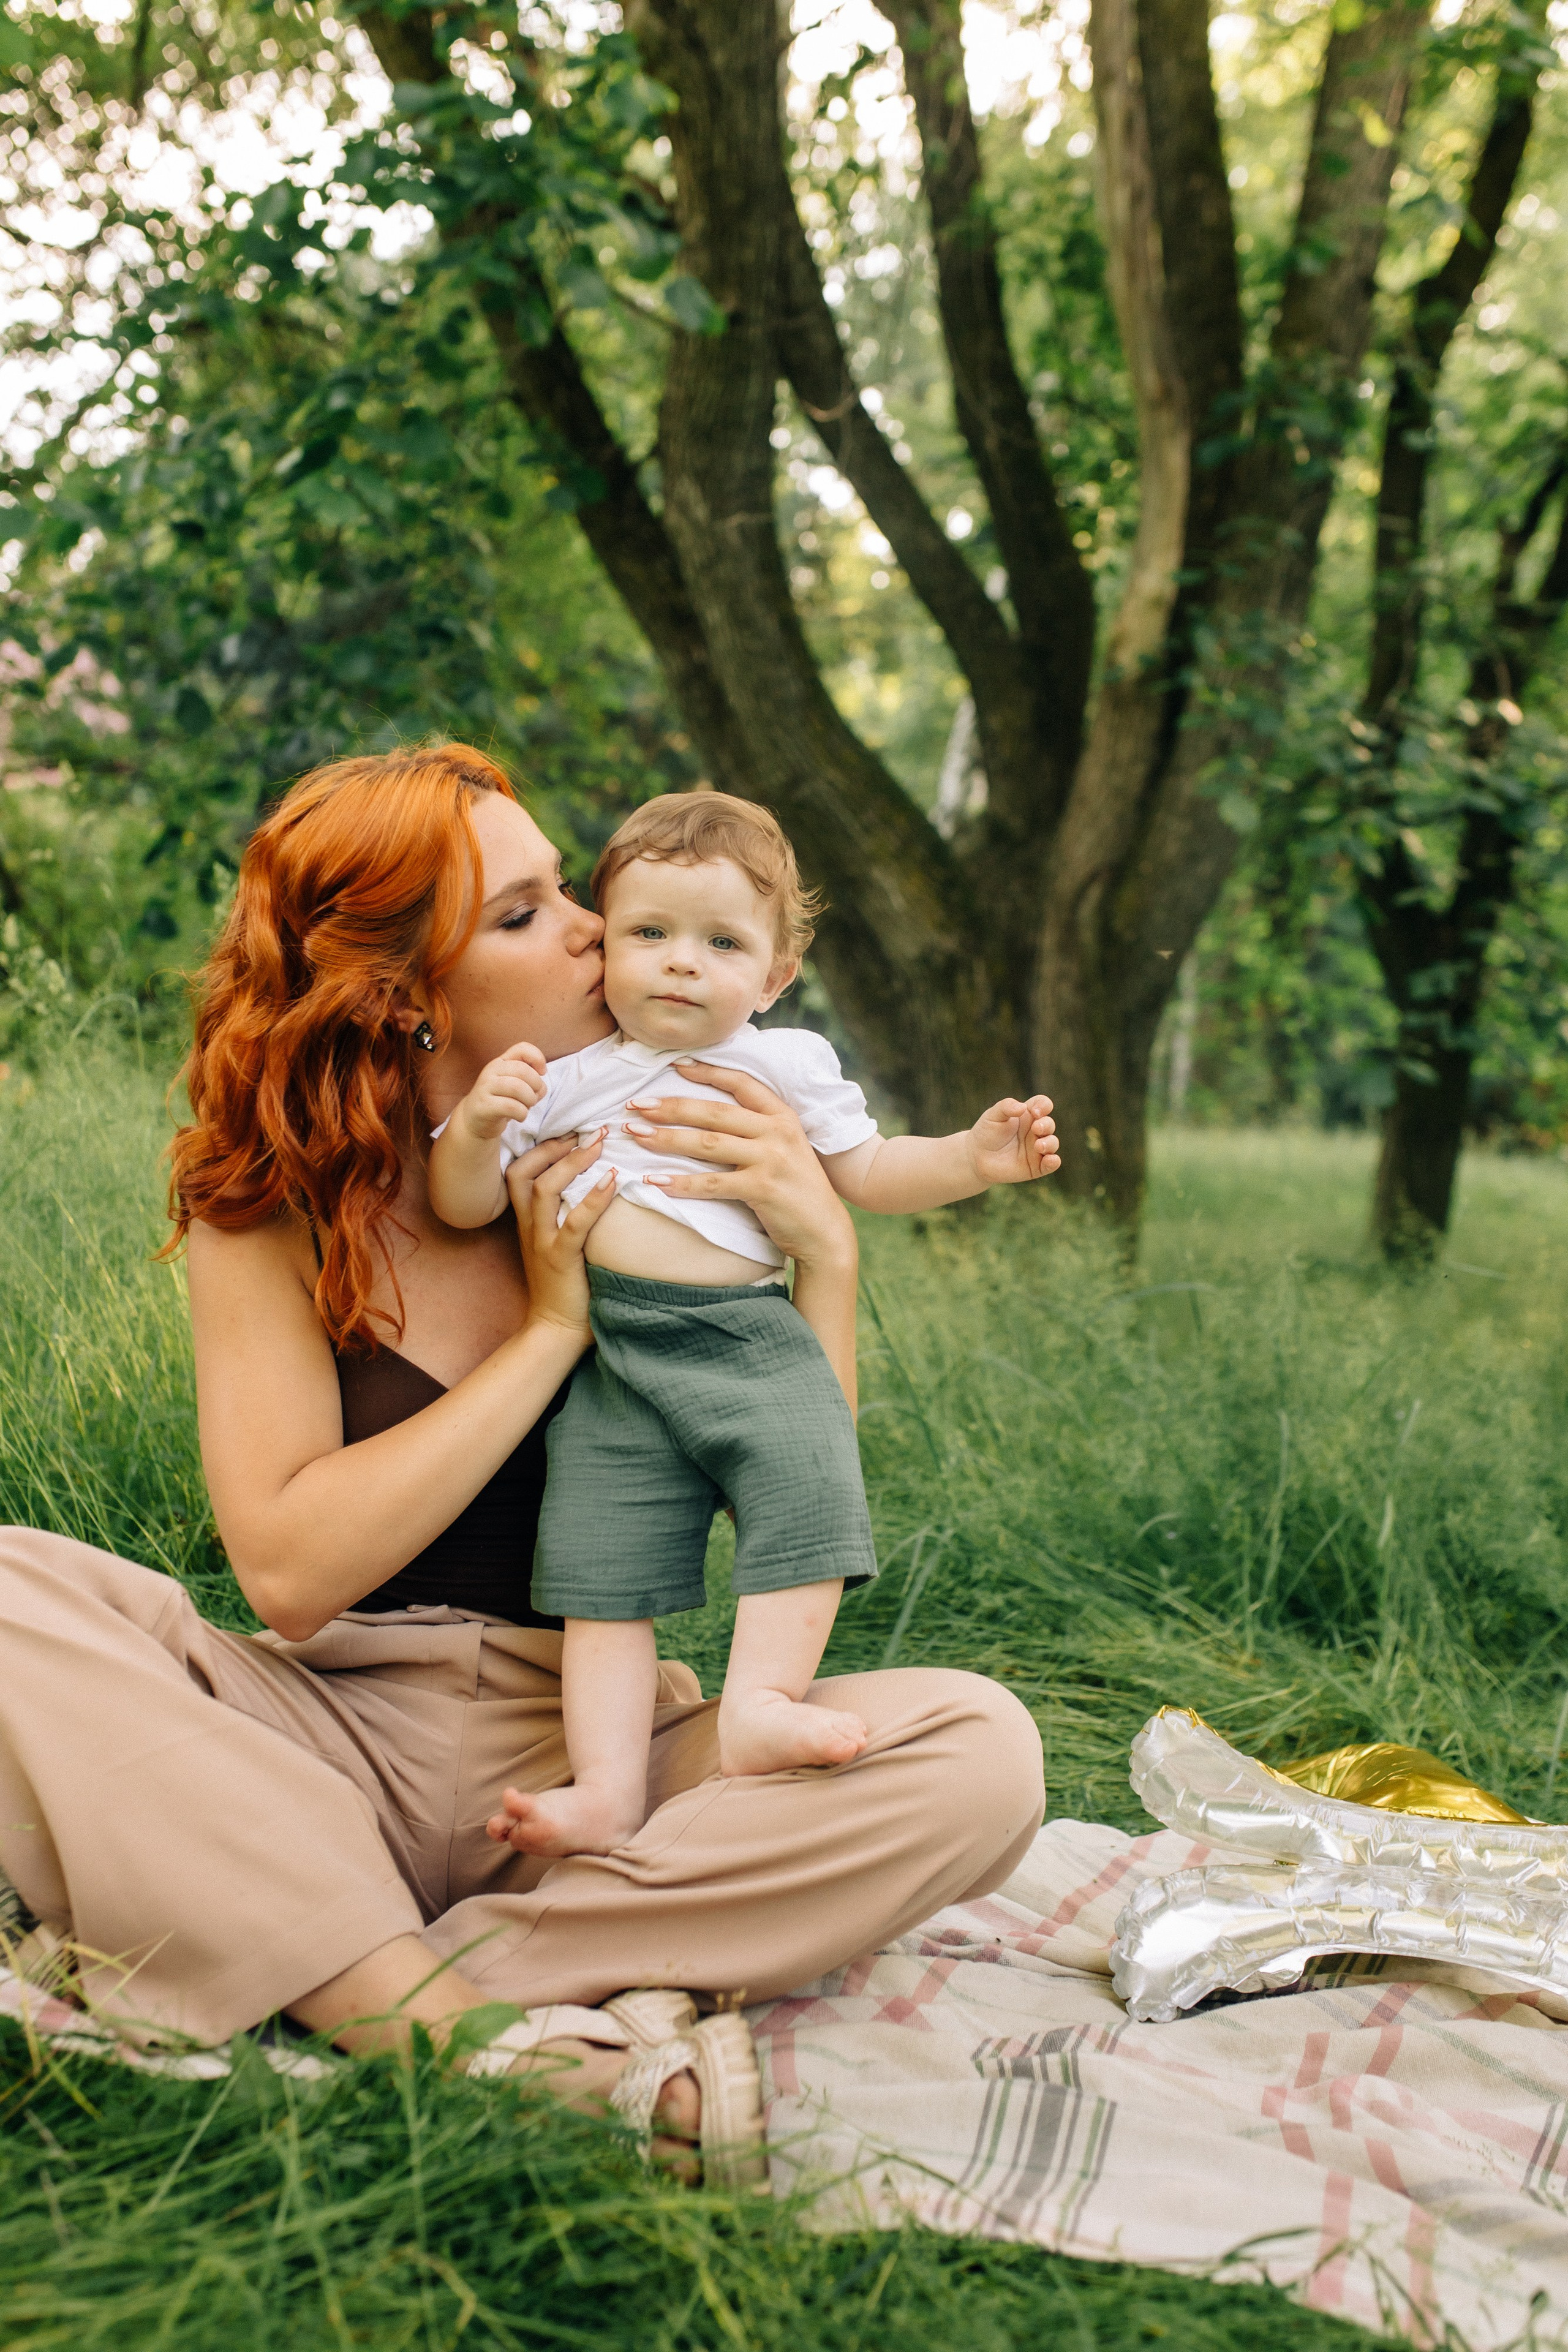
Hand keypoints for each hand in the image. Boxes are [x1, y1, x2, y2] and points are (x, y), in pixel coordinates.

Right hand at [457, 1042, 546, 1144]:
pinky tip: (519, 1116)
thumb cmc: (500, 1101)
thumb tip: (541, 1086)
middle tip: (534, 1097)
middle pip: (523, 1070)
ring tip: (527, 1107)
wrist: (474, 1120)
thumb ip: (530, 1079)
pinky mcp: (484, 1106)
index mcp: (501, 1062)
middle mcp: (491, 1070)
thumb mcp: (514, 1084)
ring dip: (530, 1100)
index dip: (538, 1058)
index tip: (542, 1073)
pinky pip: (511, 1107)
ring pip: (517, 1088)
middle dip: (537, 1086)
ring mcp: (485, 1087)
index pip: (522, 1048)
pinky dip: (522, 1113)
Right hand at [506, 1129, 614, 1343]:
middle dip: (553, 1146)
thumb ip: (567, 1215)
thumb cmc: (566, 1286)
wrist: (555, 1330)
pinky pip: (574, 1223)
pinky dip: (593, 1199)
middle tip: (587, 1131)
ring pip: (543, 1190)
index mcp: (528, 1222)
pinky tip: (611, 1180)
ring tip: (598, 1144)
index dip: (542, 1148)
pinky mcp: (560, 1260)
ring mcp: (542, 1242)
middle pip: (523, 1172)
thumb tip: (597, 1182)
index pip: (519, 1172)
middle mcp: (530, 1227)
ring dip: (571, 1163)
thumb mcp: (559, 1243)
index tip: (571, 1131)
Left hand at [628, 1061, 855, 1270]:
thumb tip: (709, 1117)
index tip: (674, 1065)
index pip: (740, 1083)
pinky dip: (681, 1183)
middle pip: (715, 1112)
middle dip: (671, 1107)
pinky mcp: (763, 1189)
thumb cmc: (796, 1189)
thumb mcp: (785, 1148)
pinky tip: (656, 1181)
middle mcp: (777, 1132)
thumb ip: (756, 1129)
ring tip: (636, 1136)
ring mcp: (771, 1160)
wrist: (824, 1231)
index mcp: (782, 1116)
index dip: (706, 1072)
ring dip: (668, 1139)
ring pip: (708, 1144)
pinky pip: (713, 1184)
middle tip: (636, 1106)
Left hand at [966, 1095, 1060, 1186]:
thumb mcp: (992, 1115)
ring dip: (1050, 1143)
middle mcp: (1035, 1131)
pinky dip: (1054, 1162)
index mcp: (1027, 1116)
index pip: (1043, 1105)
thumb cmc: (986, 1133)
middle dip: (1046, 1125)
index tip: (1035, 1111)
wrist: (977, 1158)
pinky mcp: (1036, 1166)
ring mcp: (1037, 1149)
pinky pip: (1052, 1164)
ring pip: (1053, 1143)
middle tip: (1036, 1128)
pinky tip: (1050, 1160)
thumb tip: (1022, 1107)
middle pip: (1049, 1124)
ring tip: (1038, 1146)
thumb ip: (1006, 1106)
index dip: (1044, 1105)